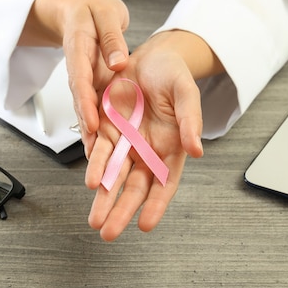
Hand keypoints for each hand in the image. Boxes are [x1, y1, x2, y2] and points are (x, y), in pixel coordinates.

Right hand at [20, 0, 129, 152]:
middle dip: (86, 129)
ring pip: (86, 109)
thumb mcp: (106, 13)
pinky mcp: (92, 85)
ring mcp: (85, 79)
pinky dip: (97, 128)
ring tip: (97, 160)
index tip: (92, 123)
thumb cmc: (92, 9)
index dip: (86, 103)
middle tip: (93, 153)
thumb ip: (111, 37)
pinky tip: (103, 148)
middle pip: (81, 102)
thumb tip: (118, 62)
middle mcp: (79, 68)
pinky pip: (94, 108)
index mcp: (79, 48)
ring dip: (90, 135)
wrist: (79, 10)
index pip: (81, 79)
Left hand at [84, 41, 204, 240]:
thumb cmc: (174, 75)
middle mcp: (146, 150)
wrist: (151, 56)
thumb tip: (197, 150)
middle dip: (121, 210)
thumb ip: (191, 121)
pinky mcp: (107, 127)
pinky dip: (95, 165)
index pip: (163, 184)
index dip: (155, 205)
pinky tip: (91, 181)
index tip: (145, 224)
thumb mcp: (187, 94)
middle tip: (108, 231)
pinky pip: (100, 149)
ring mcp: (126, 140)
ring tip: (95, 217)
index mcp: (170, 148)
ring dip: (103, 196)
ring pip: (113, 175)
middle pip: (134, 187)